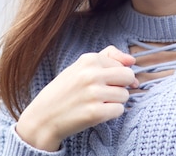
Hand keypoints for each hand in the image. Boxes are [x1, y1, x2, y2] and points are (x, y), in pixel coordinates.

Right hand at [15, 45, 137, 150]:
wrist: (43, 117)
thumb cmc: (65, 91)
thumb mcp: (81, 67)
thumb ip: (107, 57)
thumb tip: (132, 60)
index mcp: (89, 59)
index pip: (122, 64)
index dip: (116, 76)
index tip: (103, 83)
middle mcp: (91, 74)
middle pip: (128, 77)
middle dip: (121, 86)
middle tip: (105, 93)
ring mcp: (94, 93)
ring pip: (125, 95)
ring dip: (114, 101)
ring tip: (96, 103)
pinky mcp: (96, 112)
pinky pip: (120, 110)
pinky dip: (110, 114)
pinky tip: (95, 113)